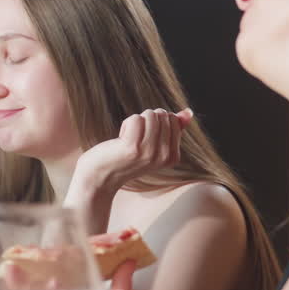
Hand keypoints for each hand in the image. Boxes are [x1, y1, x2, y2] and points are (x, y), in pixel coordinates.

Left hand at [72, 108, 193, 195]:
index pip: (173, 120)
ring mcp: (149, 153)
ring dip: (136, 121)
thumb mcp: (152, 144)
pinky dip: (126, 124)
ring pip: (150, 115)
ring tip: (128, 139)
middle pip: (162, 115)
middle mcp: (163, 157)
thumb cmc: (125, 157)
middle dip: (146, 119)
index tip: (145, 139)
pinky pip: (135, 119)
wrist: (101, 177)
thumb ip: (172, 128)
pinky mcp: (132, 148)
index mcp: (172, 157)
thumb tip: (188, 113)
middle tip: (135, 138)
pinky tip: (121, 140)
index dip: (156, 122)